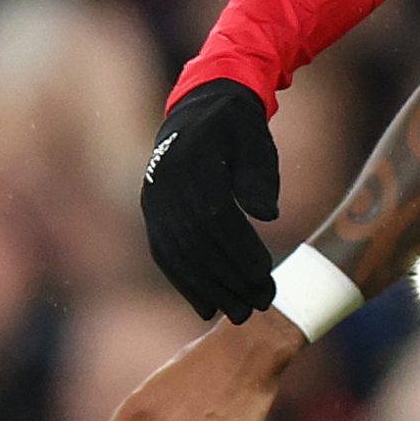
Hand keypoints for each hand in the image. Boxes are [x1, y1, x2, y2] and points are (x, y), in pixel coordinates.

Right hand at [143, 80, 280, 321]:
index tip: (266, 274)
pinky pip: (164, 254)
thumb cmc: (237, 125)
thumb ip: (259, 175)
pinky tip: (206, 307)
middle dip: (229, 278)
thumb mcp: (255, 138)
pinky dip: (185, 283)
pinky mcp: (152, 212)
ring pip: (179, 255)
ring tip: (240, 313)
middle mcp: (165, 185)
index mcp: (191, 162)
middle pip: (196, 243)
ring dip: (209, 289)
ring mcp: (153, 201)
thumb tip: (267, 215)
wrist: (200, 107)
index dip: (239, 249)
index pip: (215, 216)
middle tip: (261, 304)